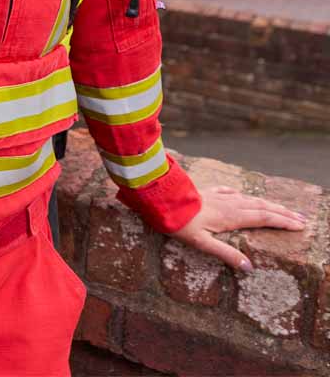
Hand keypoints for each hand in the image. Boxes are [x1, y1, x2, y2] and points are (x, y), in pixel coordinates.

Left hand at [170, 185, 305, 270]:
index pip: (263, 218)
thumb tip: (249, 268)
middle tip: (301, 218)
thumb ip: (225, 254)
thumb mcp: (201, 243)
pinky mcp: (204, 192)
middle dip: (282, 213)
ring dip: (266, 203)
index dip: (282, 222)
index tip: (300, 226)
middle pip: (261, 207)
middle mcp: (227, 204)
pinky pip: (226, 191)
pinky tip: (238, 193)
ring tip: (279, 207)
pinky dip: (238, 194)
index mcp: (231, 217)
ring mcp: (216, 196)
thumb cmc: (177, 222)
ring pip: (247, 198)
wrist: (158, 198)